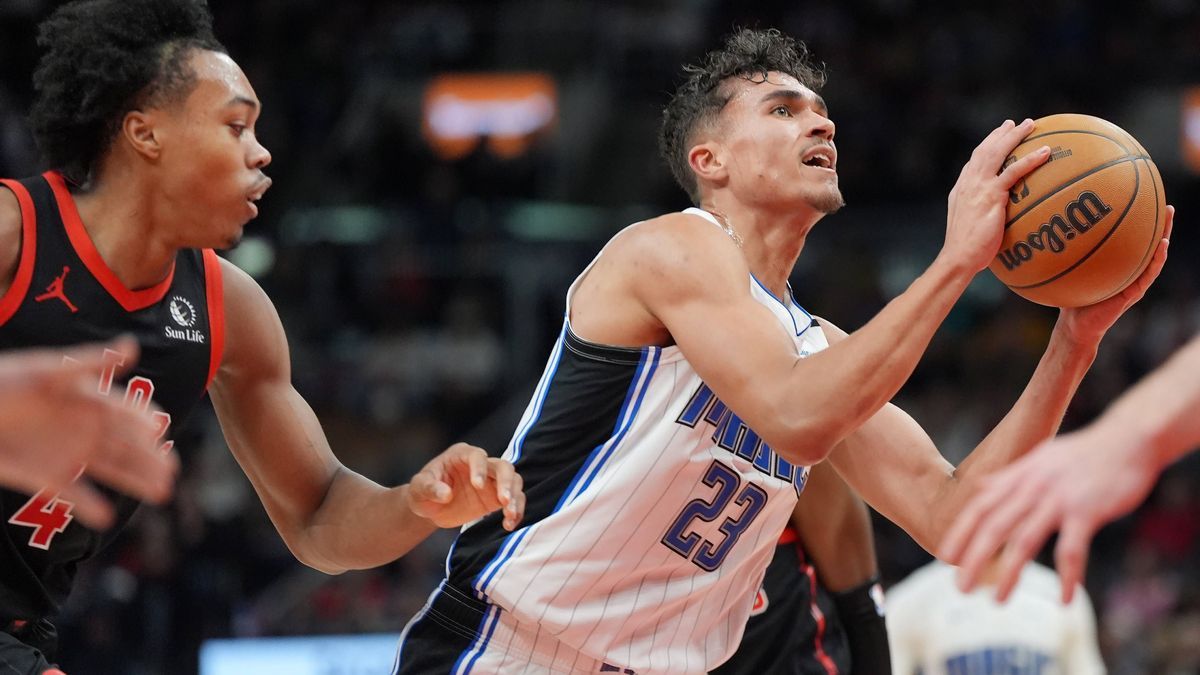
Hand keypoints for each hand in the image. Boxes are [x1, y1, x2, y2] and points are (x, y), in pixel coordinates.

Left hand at [0, 337, 176, 528]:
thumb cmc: (3, 382)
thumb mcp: (47, 370)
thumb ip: (91, 363)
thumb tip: (132, 347)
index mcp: (89, 402)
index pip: (127, 412)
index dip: (146, 421)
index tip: (161, 428)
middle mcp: (85, 429)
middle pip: (127, 446)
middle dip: (151, 458)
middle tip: (171, 471)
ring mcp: (68, 454)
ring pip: (111, 470)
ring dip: (135, 481)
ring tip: (160, 493)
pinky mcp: (45, 477)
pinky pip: (73, 494)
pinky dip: (89, 506)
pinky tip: (105, 517)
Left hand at [407, 442, 524, 530]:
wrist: (430, 507)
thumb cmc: (423, 491)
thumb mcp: (418, 488)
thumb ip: (430, 488)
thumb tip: (446, 494)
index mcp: (461, 455)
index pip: (477, 456)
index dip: (480, 469)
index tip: (478, 486)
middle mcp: (481, 465)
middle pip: (503, 466)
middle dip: (506, 482)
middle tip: (504, 500)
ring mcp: (491, 481)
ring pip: (514, 481)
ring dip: (516, 498)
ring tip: (510, 515)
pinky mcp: (496, 497)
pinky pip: (514, 500)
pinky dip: (516, 511)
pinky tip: (509, 524)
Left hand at [938, 423, 1155, 603]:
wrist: (1130, 438)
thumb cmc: (1085, 452)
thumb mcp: (1040, 458)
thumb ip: (1010, 476)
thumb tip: (981, 486)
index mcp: (1020, 476)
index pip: (980, 506)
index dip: (961, 532)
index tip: (946, 557)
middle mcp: (1033, 487)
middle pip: (994, 526)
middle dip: (974, 558)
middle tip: (959, 587)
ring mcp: (1058, 499)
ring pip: (1025, 540)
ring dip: (1009, 572)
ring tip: (998, 600)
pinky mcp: (1087, 510)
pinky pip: (1072, 550)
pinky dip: (1067, 576)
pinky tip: (1065, 599)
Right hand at [943, 119, 1050, 271]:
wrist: (959, 256)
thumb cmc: (966, 250)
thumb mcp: (969, 226)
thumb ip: (980, 214)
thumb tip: (996, 218)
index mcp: (962, 188)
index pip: (974, 160)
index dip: (986, 145)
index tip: (997, 136)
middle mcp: (968, 183)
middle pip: (985, 150)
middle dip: (1000, 134)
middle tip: (1014, 123)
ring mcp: (979, 186)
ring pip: (998, 153)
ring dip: (1015, 136)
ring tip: (1031, 125)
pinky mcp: (991, 194)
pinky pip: (1014, 171)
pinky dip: (1030, 160)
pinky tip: (1046, 151)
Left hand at [1056, 205, 1172, 344]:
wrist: (1075, 326)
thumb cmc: (1071, 298)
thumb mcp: (1069, 271)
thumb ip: (1067, 254)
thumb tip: (1049, 228)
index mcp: (1118, 265)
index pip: (1131, 241)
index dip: (1139, 224)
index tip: (1144, 201)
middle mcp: (1129, 272)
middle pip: (1147, 244)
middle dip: (1158, 224)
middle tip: (1165, 203)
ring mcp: (1134, 282)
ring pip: (1155, 256)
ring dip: (1164, 236)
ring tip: (1169, 217)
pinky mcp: (1133, 293)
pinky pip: (1149, 274)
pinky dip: (1157, 260)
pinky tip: (1162, 245)